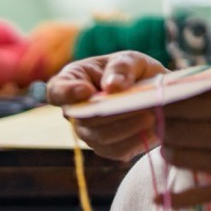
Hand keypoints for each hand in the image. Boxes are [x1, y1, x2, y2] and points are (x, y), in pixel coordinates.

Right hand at [46, 51, 168, 158]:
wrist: (155, 93)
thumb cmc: (134, 71)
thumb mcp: (131, 59)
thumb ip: (121, 67)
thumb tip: (112, 87)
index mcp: (71, 81)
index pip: (56, 91)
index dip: (67, 93)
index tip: (86, 90)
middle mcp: (74, 112)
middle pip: (83, 119)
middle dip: (113, 112)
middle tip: (141, 104)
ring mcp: (87, 133)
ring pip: (100, 137)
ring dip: (128, 126)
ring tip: (151, 115)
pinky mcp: (105, 148)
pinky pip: (116, 150)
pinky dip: (136, 140)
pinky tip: (152, 128)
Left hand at [151, 87, 210, 207]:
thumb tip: (189, 94)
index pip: (188, 103)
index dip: (166, 105)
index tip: (154, 106)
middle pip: (177, 131)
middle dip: (163, 129)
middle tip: (159, 128)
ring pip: (180, 158)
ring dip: (168, 153)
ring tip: (171, 149)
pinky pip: (197, 195)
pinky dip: (174, 200)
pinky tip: (157, 199)